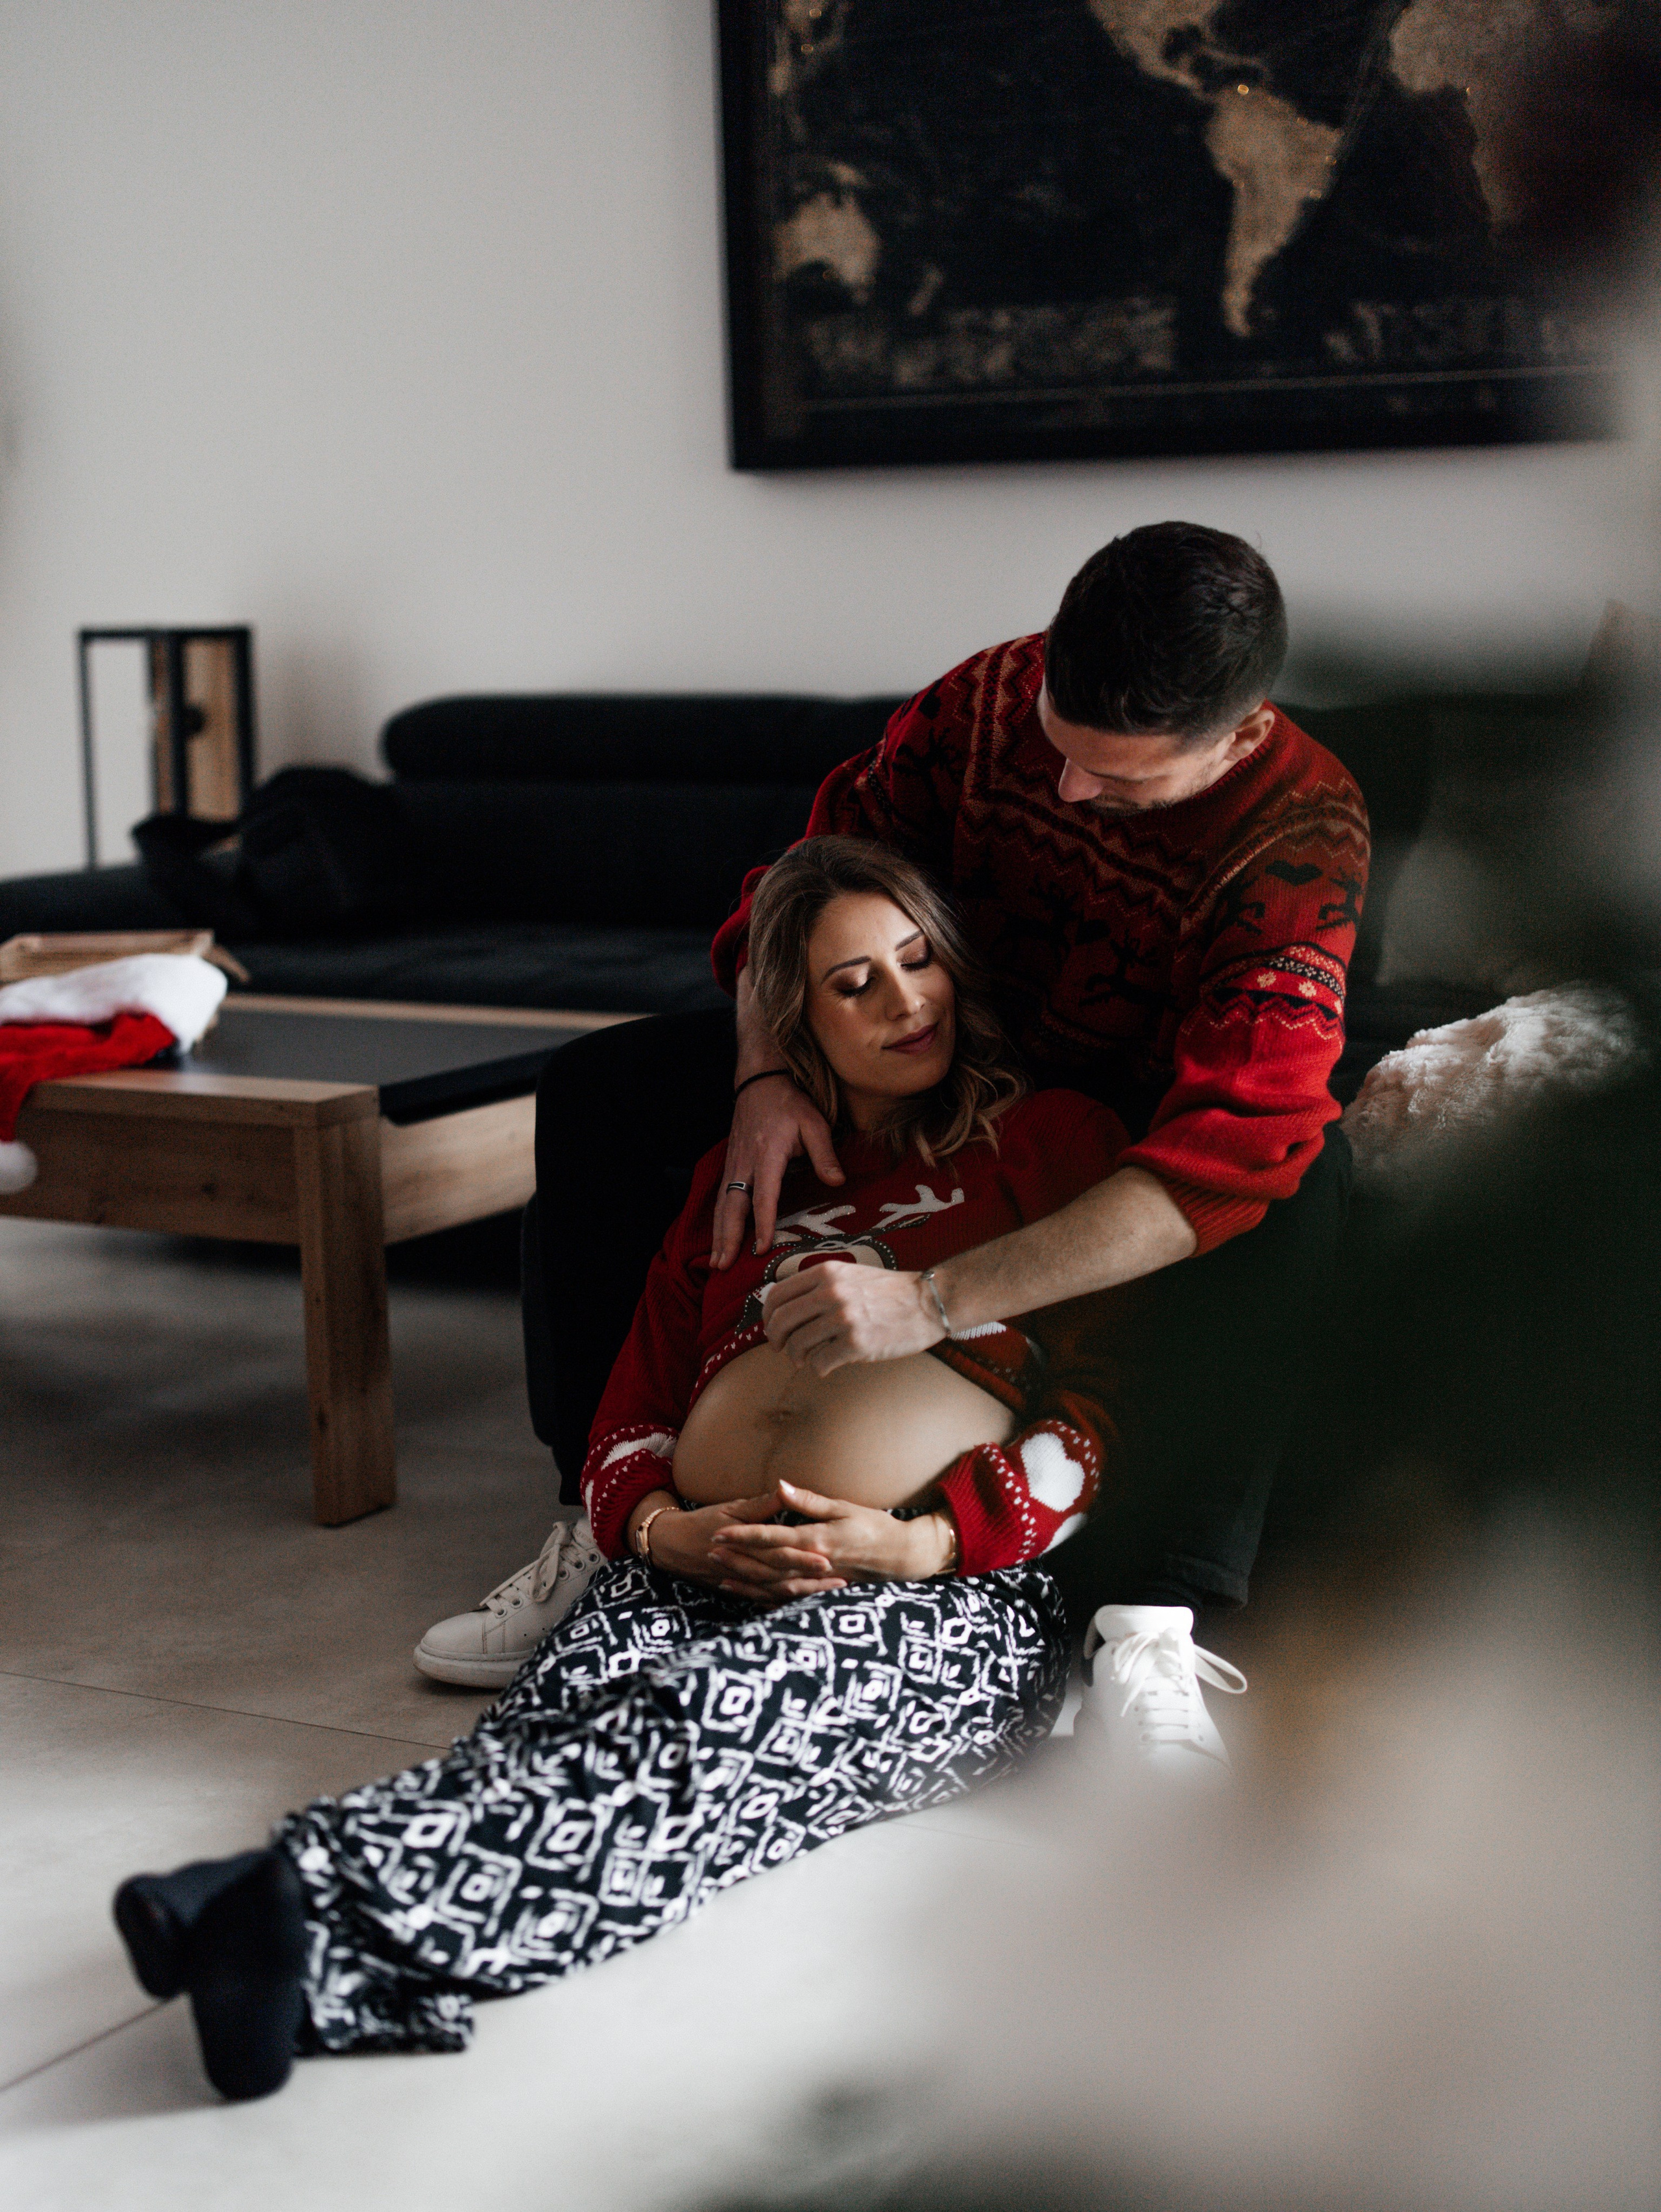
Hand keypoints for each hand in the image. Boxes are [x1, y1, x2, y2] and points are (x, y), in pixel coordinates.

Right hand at [637, 1491, 835, 1591]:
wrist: (671, 1545)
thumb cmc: (704, 1521)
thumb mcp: (731, 1507)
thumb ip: (761, 1504)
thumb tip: (785, 1489)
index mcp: (744, 1545)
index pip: (779, 1553)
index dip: (803, 1557)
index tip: (828, 1558)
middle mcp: (744, 1567)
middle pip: (783, 1576)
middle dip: (812, 1579)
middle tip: (841, 1579)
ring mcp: (741, 1583)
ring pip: (777, 1592)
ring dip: (804, 1592)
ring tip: (830, 1590)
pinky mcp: (738, 1590)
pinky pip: (764, 1599)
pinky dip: (784, 1601)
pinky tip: (804, 1600)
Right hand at [710, 1075, 842, 1268]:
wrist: (760, 1082)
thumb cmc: (790, 1104)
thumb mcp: (814, 1123)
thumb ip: (825, 1154)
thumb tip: (837, 1181)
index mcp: (767, 1154)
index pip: (764, 1195)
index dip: (763, 1223)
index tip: (761, 1248)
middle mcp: (745, 1163)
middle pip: (732, 1206)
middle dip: (727, 1238)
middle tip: (724, 1266)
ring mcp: (734, 1165)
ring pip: (722, 1205)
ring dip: (718, 1235)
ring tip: (717, 1262)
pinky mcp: (731, 1166)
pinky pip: (721, 1198)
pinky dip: (717, 1221)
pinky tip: (718, 1239)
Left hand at [710, 1480, 953, 1596]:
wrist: (902, 1556)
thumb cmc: (875, 1526)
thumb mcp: (844, 1507)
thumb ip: (810, 1501)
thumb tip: (782, 1486)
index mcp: (816, 1540)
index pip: (771, 1537)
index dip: (743, 1535)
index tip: (719, 1531)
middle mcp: (813, 1565)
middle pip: (766, 1564)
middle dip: (737, 1558)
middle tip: (710, 1551)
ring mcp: (817, 1583)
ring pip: (773, 1585)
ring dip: (746, 1580)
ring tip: (720, 1575)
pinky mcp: (822, 1591)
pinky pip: (788, 1598)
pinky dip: (766, 1598)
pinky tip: (748, 1595)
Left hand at [763, 1263, 942, 1374]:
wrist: (927, 1302)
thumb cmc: (888, 1292)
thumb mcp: (849, 1275)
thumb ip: (818, 1286)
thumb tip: (783, 1309)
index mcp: (826, 1273)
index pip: (778, 1294)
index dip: (767, 1315)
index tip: (770, 1326)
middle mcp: (831, 1293)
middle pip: (780, 1320)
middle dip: (775, 1339)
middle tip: (779, 1348)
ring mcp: (843, 1318)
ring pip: (797, 1345)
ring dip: (797, 1356)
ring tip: (806, 1358)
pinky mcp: (856, 1343)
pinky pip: (819, 1363)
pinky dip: (819, 1368)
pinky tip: (828, 1365)